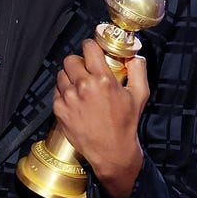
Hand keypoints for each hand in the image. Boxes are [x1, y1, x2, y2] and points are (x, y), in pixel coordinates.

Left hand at [53, 39, 148, 197]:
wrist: (112, 151)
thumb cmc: (126, 124)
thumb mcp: (140, 95)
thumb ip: (138, 70)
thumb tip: (135, 55)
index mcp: (103, 79)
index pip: (88, 47)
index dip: (90, 46)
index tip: (92, 50)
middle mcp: (83, 86)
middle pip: (70, 59)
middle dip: (78, 62)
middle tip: (86, 70)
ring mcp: (69, 98)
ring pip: (61, 74)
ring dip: (70, 77)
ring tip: (80, 87)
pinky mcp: (60, 110)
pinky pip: (56, 91)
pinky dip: (64, 93)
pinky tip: (75, 100)